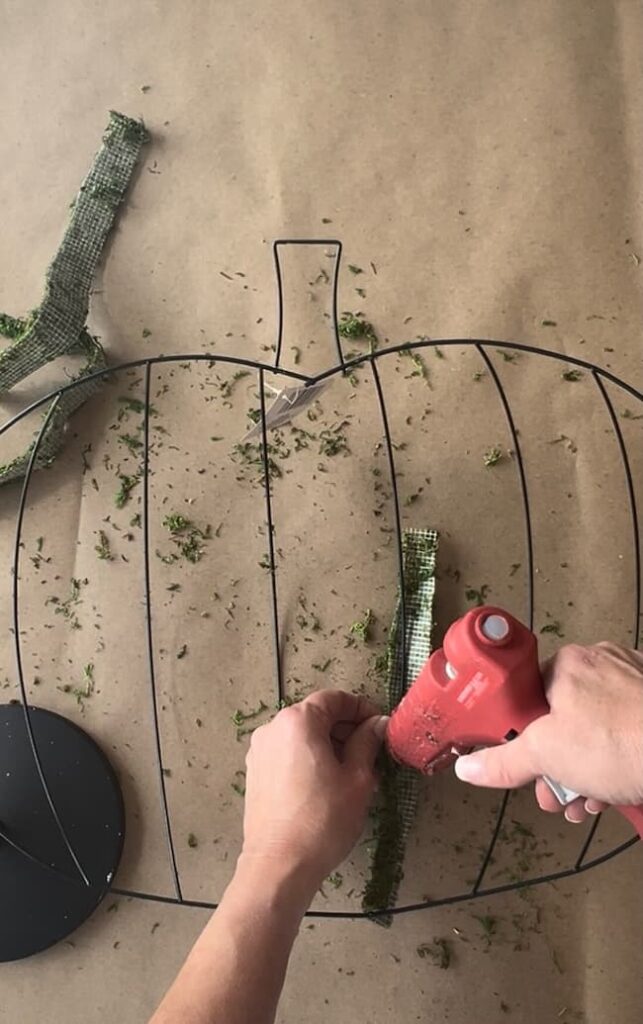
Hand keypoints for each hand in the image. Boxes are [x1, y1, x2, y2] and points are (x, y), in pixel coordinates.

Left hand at [242, 690, 387, 887]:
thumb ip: (368, 742)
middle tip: (371, 754)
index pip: (334, 699)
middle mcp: (273, 729)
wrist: (280, 865)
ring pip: (302, 736)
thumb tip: (377, 724)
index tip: (379, 726)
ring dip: (328, 746)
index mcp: (298, 722)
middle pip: (316, 715)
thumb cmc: (323, 820)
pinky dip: (309, 759)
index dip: (361, 708)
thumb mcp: (358, 778)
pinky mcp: (255, 773)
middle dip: (345, 729)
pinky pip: (288, 754)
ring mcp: (260, 752)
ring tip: (353, 775)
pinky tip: (327, 786)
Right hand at [455, 642, 642, 822]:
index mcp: (568, 663)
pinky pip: (628, 731)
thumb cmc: (616, 742)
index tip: (528, 770)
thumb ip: (504, 762)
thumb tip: (466, 769)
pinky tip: (616, 794)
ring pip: (598, 730)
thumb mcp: (547, 755)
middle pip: (565, 718)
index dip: (525, 739)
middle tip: (559, 799)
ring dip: (587, 773)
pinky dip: (619, 762)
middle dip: (559, 766)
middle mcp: (603, 663)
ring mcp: (637, 682)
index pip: (531, 697)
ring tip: (588, 805)